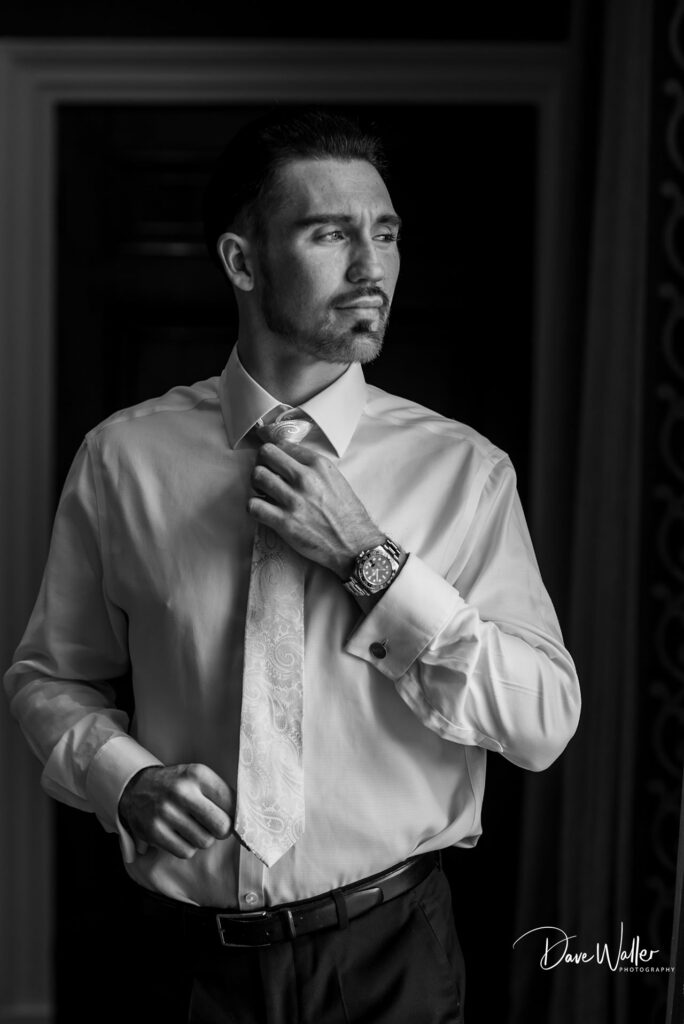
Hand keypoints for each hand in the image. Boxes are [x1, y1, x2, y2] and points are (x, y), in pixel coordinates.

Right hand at [118, 763, 234, 858]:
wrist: (136, 787)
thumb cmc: (178, 785)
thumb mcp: (199, 778)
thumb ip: (223, 795)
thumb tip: (247, 823)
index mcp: (198, 774)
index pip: (232, 804)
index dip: (236, 816)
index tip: (231, 818)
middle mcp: (182, 791)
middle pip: (222, 827)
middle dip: (221, 831)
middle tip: (213, 826)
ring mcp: (166, 812)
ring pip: (205, 842)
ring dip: (202, 839)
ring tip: (191, 826)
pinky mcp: (154, 831)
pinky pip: (186, 852)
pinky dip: (186, 847)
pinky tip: (178, 834)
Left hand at [248, 441, 384, 577]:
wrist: (354, 545)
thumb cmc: (347, 514)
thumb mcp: (336, 480)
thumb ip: (313, 468)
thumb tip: (289, 461)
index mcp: (319, 465)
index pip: (283, 445)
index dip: (276, 454)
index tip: (274, 462)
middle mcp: (305, 478)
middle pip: (266, 454)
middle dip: (262, 463)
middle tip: (267, 475)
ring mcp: (293, 500)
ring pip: (257, 477)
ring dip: (257, 485)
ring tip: (265, 493)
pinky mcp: (284, 522)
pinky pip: (253, 506)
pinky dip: (255, 507)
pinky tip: (264, 511)